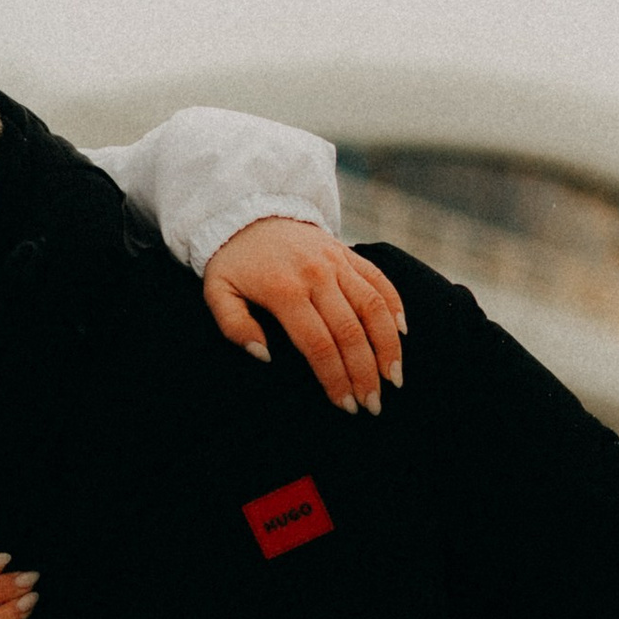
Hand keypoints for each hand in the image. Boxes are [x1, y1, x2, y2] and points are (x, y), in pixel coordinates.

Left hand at [201, 221, 408, 413]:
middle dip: (366, 373)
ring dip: (389, 347)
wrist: (247, 212)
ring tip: (395, 379)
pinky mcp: (348, 252)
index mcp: (284, 291)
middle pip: (351, 332)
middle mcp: (316, 275)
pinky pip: (380, 279)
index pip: (319, 345)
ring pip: (374, 307)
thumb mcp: (217, 292)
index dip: (335, 379)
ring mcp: (336, 261)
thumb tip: (264, 355)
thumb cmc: (233, 262)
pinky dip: (395, 306)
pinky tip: (402, 334)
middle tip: (373, 405)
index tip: (346, 405)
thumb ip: (235, 326)